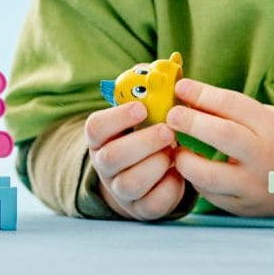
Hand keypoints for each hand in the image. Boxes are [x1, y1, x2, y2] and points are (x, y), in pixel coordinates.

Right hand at [85, 100, 187, 221]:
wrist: (145, 176)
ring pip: (130, 183)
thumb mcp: (142, 115)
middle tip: (168, 131)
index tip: (141, 108)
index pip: (95, 128)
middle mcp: (104, 165)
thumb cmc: (146, 135)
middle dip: (143, 143)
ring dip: (156, 165)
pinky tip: (178, 173)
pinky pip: (152, 204)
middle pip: (112, 157)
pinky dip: (170, 188)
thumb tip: (170, 65)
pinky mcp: (141, 209)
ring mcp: (120, 190)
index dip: (116, 117)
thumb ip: (150, 92)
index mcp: (101, 138)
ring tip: (173, 152)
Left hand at [167, 78, 273, 216]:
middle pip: (221, 136)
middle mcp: (264, 158)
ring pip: (208, 175)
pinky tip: (192, 168)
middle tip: (171, 115)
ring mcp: (253, 186)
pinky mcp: (243, 207)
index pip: (232, 105)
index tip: (180, 87)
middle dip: (190, 122)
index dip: (201, 93)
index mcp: (272, 128)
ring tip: (177, 148)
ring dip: (185, 158)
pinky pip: (209, 194)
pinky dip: (195, 179)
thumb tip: (188, 97)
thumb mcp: (269, 117)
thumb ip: (232, 110)